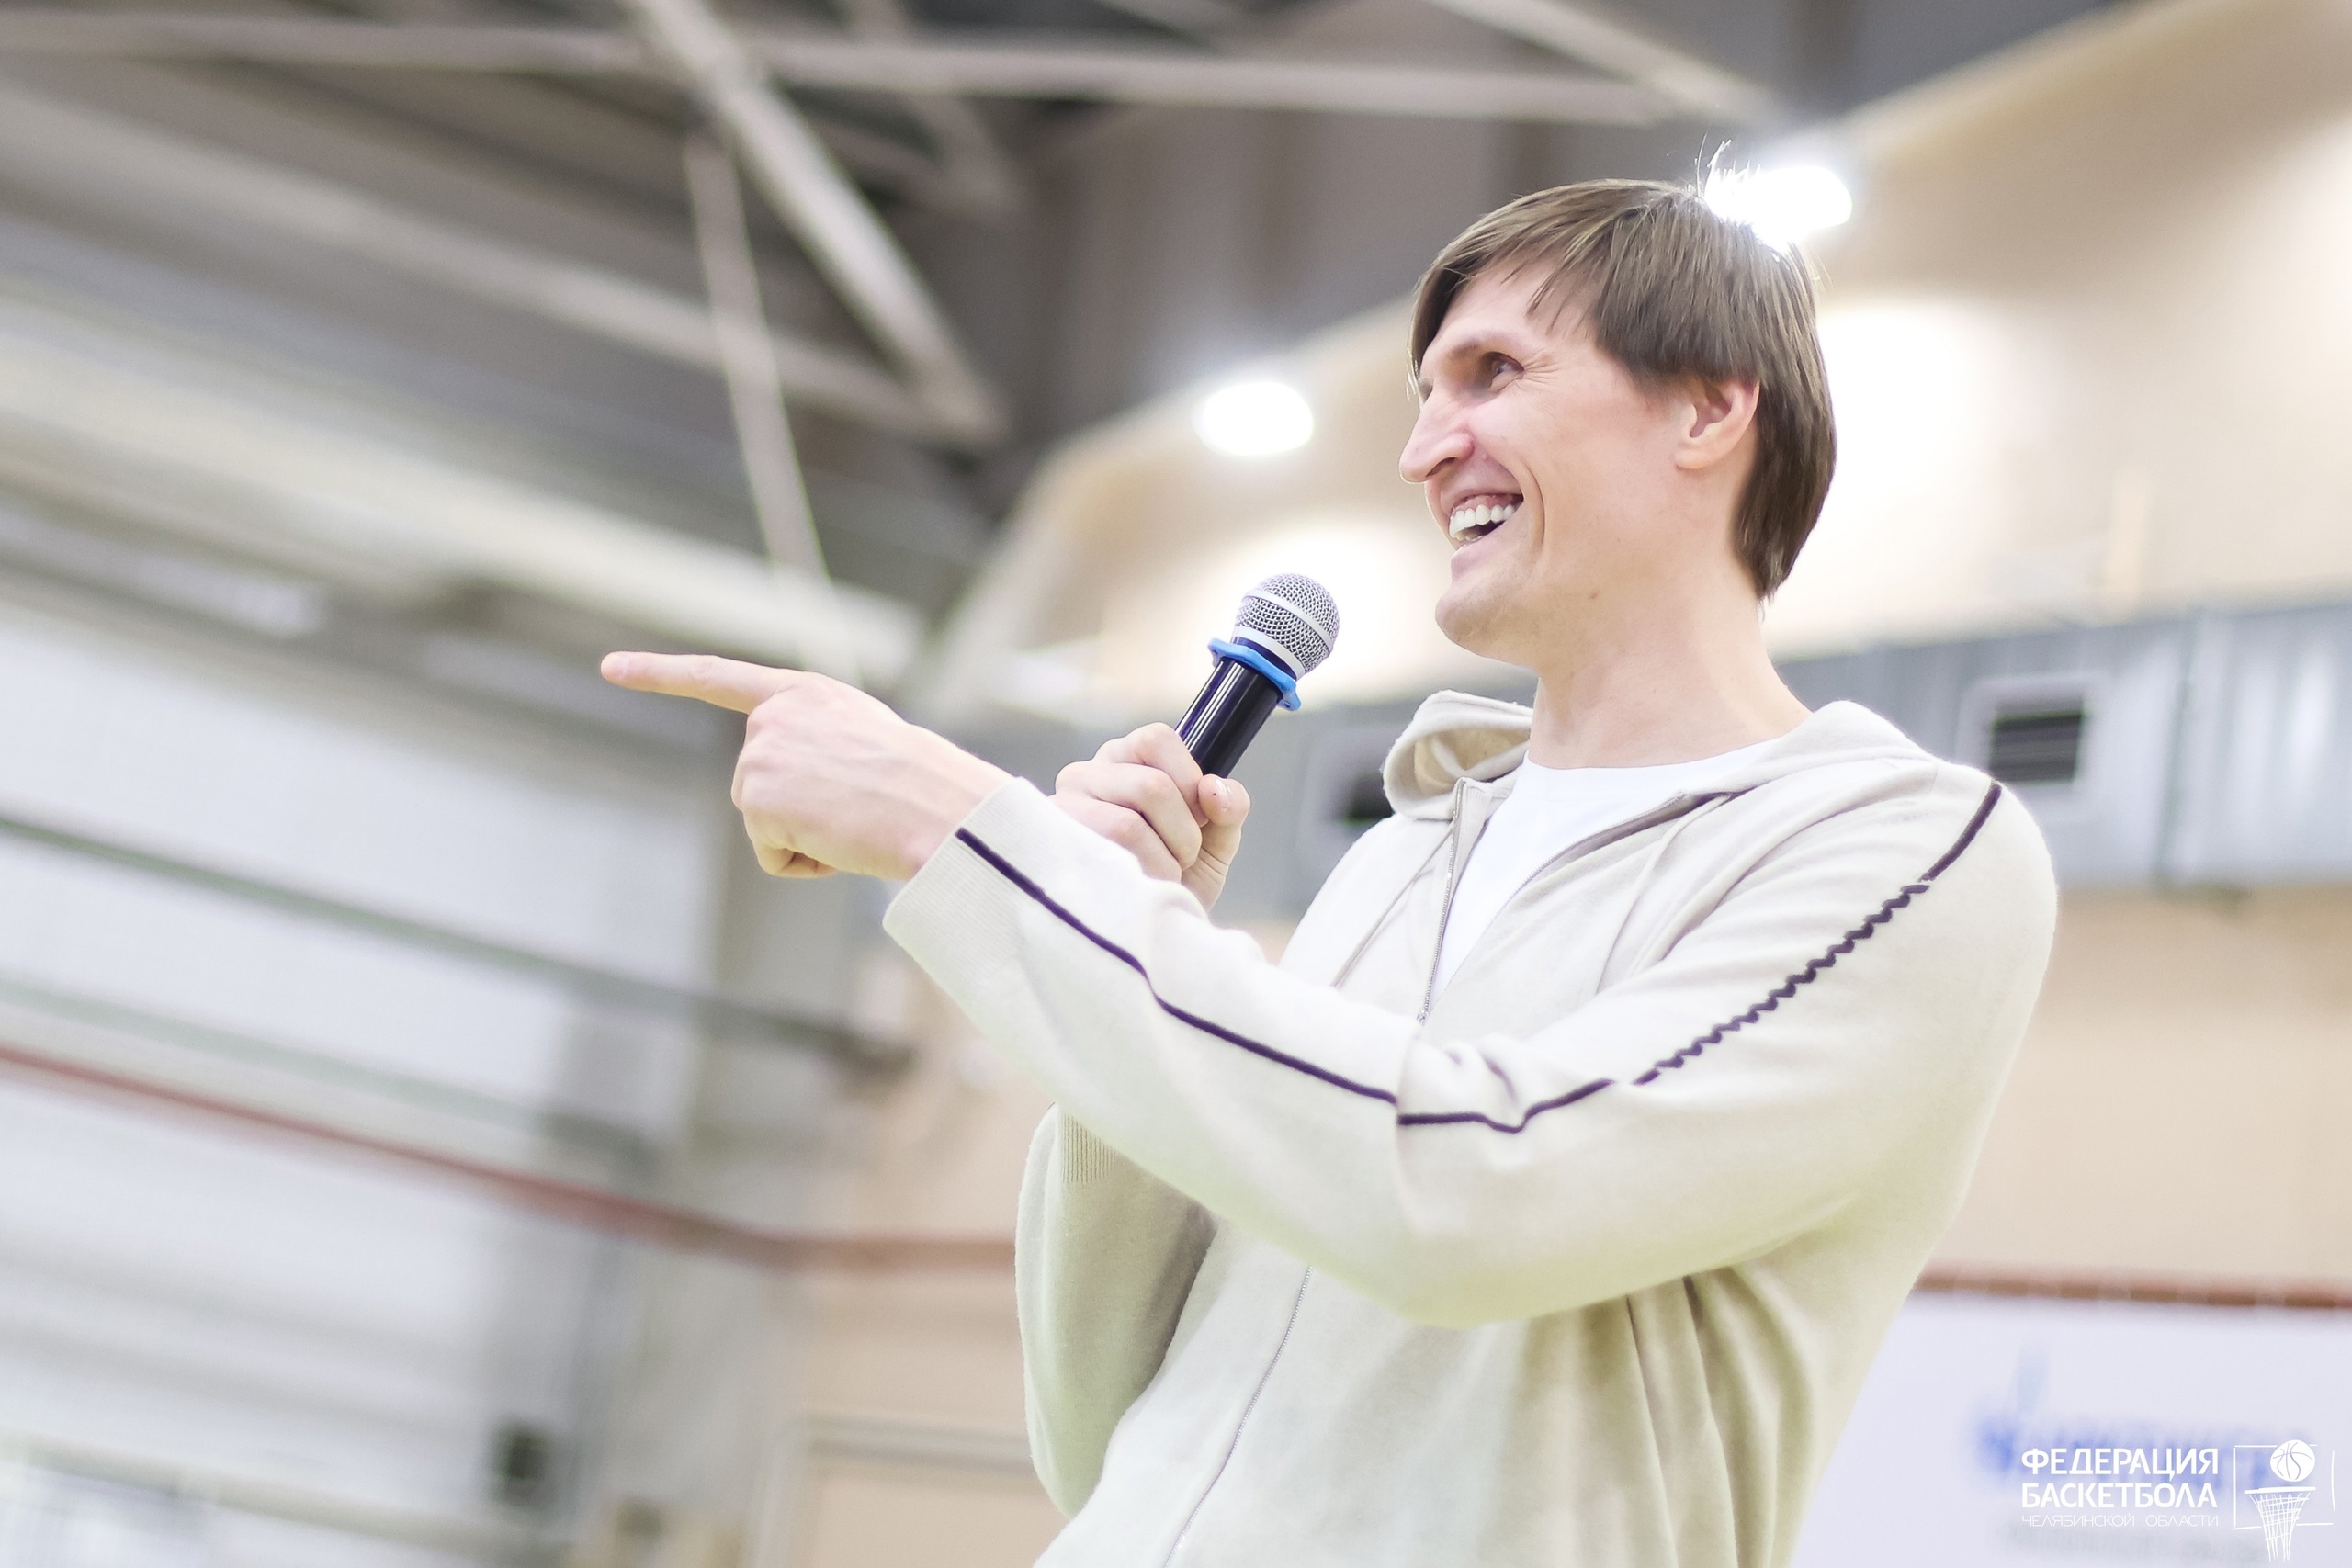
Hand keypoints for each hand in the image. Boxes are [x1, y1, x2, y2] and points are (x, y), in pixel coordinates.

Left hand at [602, 652, 1007, 879]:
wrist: (940, 806)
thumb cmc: (924, 784)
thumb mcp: (868, 741)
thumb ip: (819, 747)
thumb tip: (793, 797)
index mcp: (804, 693)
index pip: (718, 677)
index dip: (660, 673)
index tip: (609, 668)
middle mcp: (773, 717)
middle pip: (756, 786)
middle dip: (800, 811)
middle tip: (859, 806)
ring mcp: (760, 756)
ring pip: (764, 823)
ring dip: (808, 838)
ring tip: (857, 819)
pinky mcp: (757, 800)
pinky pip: (773, 856)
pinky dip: (806, 862)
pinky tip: (843, 839)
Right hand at [1054, 723, 1250, 909]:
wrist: (1149, 935)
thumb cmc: (1177, 879)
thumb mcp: (1216, 841)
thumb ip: (1229, 807)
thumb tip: (1213, 789)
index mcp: (1123, 760)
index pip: (1157, 739)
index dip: (1190, 781)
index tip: (1199, 818)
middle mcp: (1085, 776)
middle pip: (1152, 785)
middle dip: (1184, 833)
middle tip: (1180, 860)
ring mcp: (1062, 812)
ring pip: (1128, 825)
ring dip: (1163, 862)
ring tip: (1159, 877)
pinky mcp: (1052, 849)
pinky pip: (1107, 856)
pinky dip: (1140, 877)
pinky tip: (1139, 887)